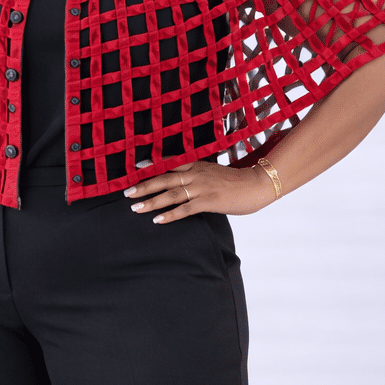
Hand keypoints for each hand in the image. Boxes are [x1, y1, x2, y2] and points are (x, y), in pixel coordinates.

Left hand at [122, 160, 275, 223]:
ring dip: (151, 202)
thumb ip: (198, 174)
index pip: (169, 164)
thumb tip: (185, 181)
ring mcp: (202, 188)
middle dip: (144, 186)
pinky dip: (170, 215)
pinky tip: (157, 220)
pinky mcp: (209, 202)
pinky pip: (185, 209)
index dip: (151, 165)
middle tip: (127, 193)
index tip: (135, 167)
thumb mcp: (214, 172)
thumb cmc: (237, 180)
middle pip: (164, 179)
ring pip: (171, 194)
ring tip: (135, 208)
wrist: (257, 184)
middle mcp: (196, 174)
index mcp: (197, 164)